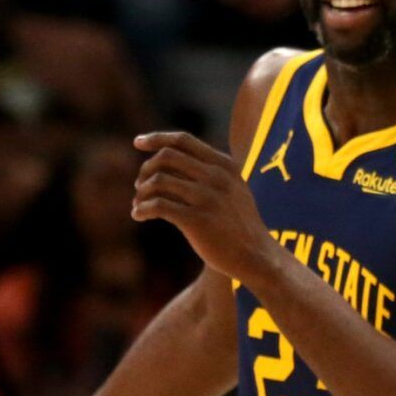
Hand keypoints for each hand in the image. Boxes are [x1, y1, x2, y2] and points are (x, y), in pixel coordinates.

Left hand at [131, 131, 279, 283]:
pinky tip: (138, 216)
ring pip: (158, 180)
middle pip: (167, 157)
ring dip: (142, 191)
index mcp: (224, 165)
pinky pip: (158, 206)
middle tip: (140, 185)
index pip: (183, 140)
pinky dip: (142, 209)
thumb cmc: (239, 225)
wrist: (257, 256)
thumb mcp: (233, 190)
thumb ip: (210, 172)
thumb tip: (168, 159)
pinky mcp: (197, 221)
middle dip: (146, 169)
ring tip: (139, 204)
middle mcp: (216, 177)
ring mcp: (207, 198)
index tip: (138, 143)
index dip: (157, 139)